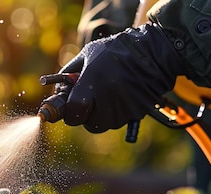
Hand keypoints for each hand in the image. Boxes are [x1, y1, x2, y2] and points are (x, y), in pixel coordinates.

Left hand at [61, 23, 183, 132]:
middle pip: (88, 123)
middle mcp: (108, 98)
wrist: (153, 52)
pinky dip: (116, 113)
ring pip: (104, 124)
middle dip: (85, 116)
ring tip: (106, 95)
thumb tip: (57, 92)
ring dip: (100, 115)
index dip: (69, 112)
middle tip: (88, 102)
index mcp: (92, 81)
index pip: (73, 112)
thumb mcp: (89, 54)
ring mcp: (124, 108)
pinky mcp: (136, 113)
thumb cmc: (116, 51)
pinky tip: (120, 96)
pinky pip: (119, 121)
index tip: (69, 107)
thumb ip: (69, 72)